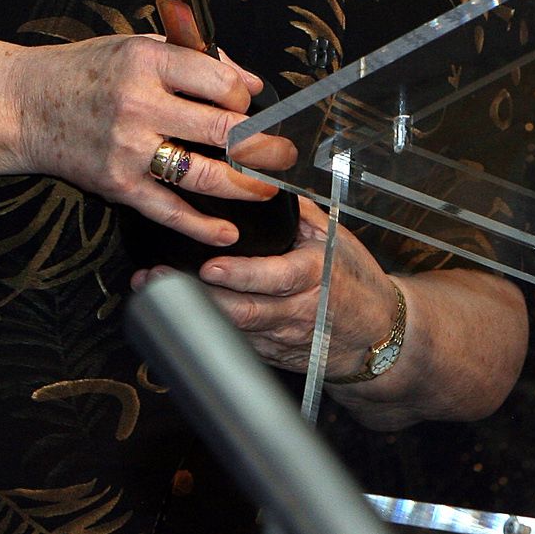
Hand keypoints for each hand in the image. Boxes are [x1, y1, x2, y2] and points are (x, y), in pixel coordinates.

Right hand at [12, 33, 296, 246]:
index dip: (248, 100)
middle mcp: (139, 104)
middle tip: (283, 153)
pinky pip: (169, 211)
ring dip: (247, 187)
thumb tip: (249, 84)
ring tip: (266, 187)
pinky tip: (226, 231)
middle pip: (225, 133)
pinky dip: (202, 226)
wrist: (22, 105)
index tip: (253, 109)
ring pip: (206, 176)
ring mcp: (128, 148)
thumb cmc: (82, 73)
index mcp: (147, 62)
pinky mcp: (117, 184)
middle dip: (266, 147)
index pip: (224, 85)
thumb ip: (192, 60)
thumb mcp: (135, 48)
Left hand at [138, 199, 400, 376]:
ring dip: (192, 313)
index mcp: (315, 276)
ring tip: (153, 291)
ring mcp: (283, 338)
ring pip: (234, 330)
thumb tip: (258, 180)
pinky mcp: (272, 355)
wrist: (381, 336)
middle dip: (200, 296)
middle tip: (160, 277)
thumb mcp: (335, 239)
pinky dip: (205, 329)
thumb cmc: (356, 281)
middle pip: (246, 310)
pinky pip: (236, 344)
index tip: (210, 267)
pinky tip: (174, 313)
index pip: (277, 278)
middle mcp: (298, 311)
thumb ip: (296, 213)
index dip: (242, 275)